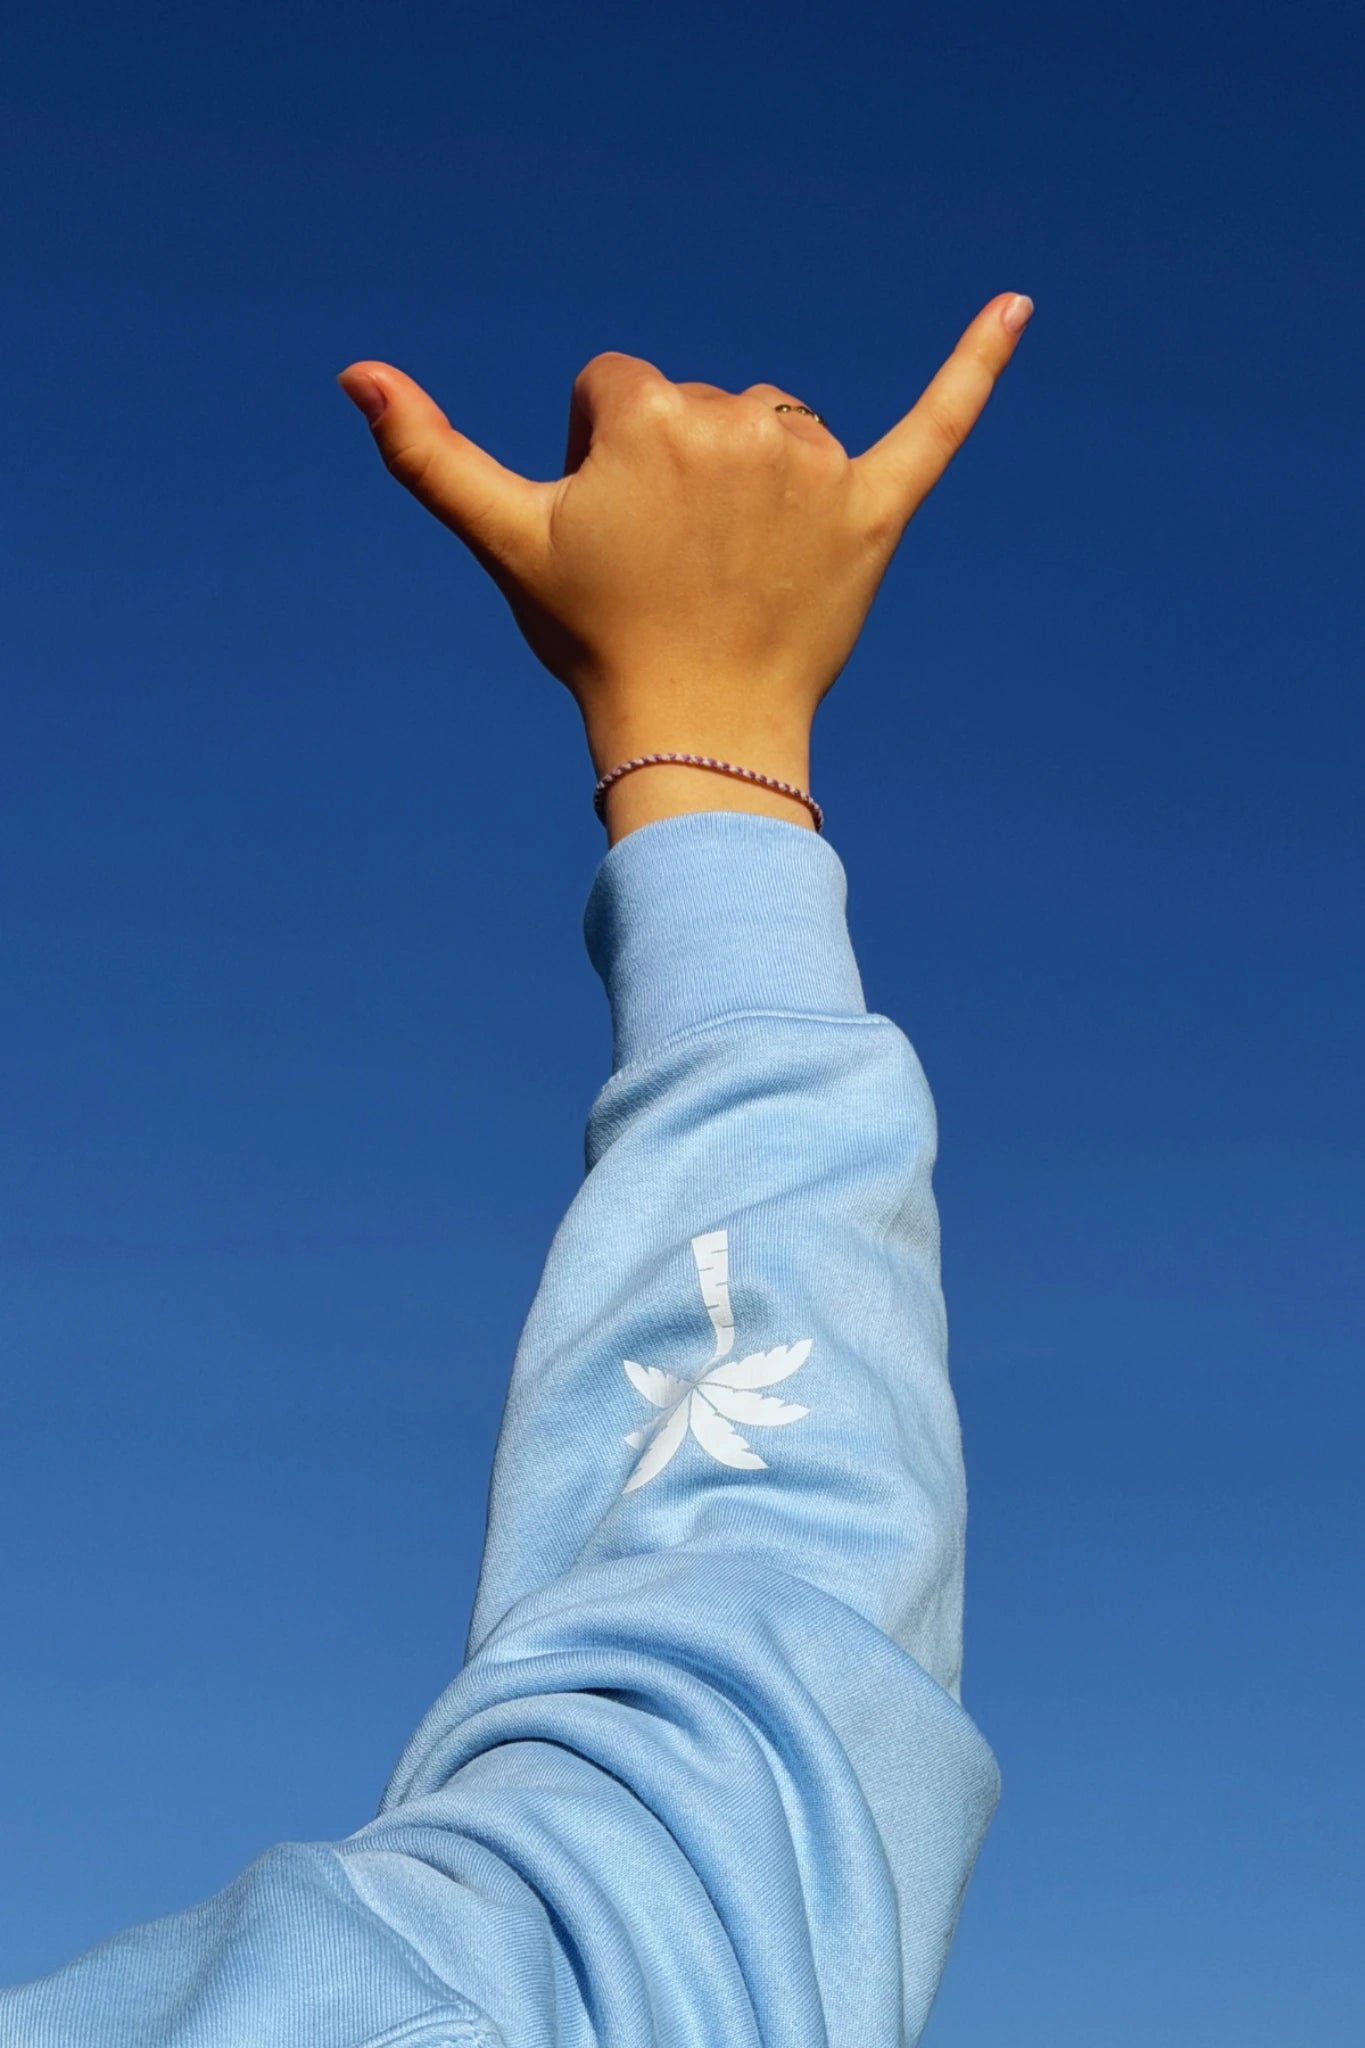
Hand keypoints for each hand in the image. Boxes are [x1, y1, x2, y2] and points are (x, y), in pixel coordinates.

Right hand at [337, 293, 1031, 837]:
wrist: (696, 734)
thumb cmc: (595, 640)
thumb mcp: (505, 543)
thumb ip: (430, 455)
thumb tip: (354, 369)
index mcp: (647, 414)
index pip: (617, 390)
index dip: (602, 462)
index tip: (614, 541)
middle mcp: (736, 419)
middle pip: (701, 402)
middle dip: (679, 470)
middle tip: (673, 568)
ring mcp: (813, 463)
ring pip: (777, 422)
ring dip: (756, 473)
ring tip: (738, 566)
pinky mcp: (877, 506)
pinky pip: (936, 421)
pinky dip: (977, 364)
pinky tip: (1019, 306)